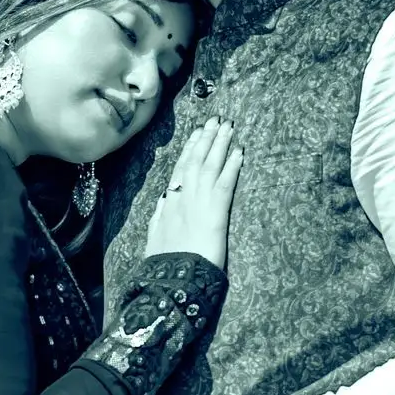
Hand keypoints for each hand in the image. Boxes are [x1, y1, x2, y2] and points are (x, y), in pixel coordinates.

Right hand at [144, 119, 242, 269]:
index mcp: (170, 201)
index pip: (181, 168)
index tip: (197, 133)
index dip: (190, 149)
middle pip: (196, 159)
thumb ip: (160, 215)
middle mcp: (183, 195)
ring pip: (210, 164)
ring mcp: (199, 200)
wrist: (173, 275)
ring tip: (228, 126)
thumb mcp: (155, 235)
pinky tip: (240, 151)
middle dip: (206, 138)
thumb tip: (164, 200)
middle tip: (216, 119)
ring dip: (220, 143)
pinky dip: (233, 164)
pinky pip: (226, 181)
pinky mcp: (216, 209)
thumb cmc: (164, 261)